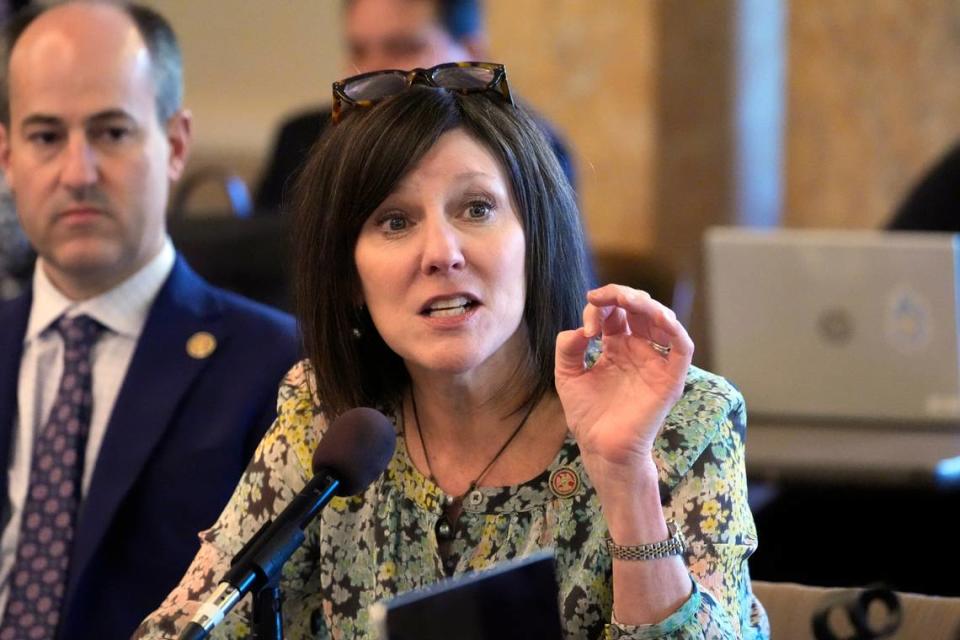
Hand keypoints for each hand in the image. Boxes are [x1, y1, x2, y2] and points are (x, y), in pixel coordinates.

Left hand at [554, 285, 692, 469]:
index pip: (614, 313)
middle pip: (639, 309)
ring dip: (647, 304)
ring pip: (662, 320)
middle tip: (603, 295)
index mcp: (615, 347)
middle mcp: (637, 350)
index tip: (586, 322)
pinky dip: (675, 329)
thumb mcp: (568, 375)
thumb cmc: (587, 415)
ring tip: (628, 299)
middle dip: (622, 295)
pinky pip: (682, 348)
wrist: (601, 448)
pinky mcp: (669, 379)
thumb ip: (568, 349)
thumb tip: (581, 329)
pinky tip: (659, 317)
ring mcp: (655, 362)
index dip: (599, 308)